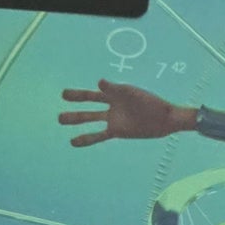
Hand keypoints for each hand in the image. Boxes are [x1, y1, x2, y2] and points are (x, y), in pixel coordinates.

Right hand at [58, 80, 194, 146]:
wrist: (164, 119)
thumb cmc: (151, 103)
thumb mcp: (132, 94)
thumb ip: (115, 89)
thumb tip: (99, 82)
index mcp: (115, 93)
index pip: (94, 92)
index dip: (81, 94)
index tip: (66, 95)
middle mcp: (111, 105)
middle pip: (89, 102)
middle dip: (76, 99)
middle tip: (62, 96)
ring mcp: (113, 118)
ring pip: (90, 118)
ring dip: (76, 119)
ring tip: (60, 119)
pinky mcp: (117, 131)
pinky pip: (99, 135)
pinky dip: (87, 138)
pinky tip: (73, 142)